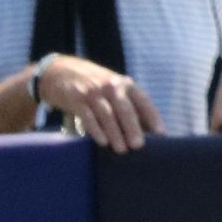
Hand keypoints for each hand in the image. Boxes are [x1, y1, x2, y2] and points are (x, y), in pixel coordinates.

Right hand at [36, 54, 163, 150]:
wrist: (60, 72)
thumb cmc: (96, 87)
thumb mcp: (115, 90)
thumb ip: (131, 106)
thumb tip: (149, 131)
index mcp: (126, 85)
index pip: (143, 101)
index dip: (153, 117)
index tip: (161, 133)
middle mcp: (111, 86)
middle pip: (125, 109)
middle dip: (133, 128)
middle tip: (138, 146)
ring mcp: (93, 92)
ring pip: (107, 115)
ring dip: (115, 134)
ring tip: (122, 149)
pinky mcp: (76, 99)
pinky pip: (88, 117)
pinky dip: (96, 130)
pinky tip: (102, 142)